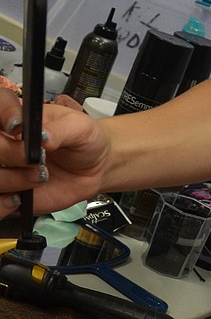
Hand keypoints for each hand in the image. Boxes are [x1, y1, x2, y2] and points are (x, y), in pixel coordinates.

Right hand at [0, 90, 109, 216]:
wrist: (93, 168)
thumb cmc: (84, 141)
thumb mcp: (81, 128)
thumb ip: (62, 129)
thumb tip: (43, 136)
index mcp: (17, 117)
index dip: (4, 114)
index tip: (17, 127)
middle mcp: (6, 142)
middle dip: (10, 153)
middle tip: (37, 159)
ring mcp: (4, 168)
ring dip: (11, 179)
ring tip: (40, 177)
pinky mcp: (7, 193)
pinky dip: (3, 205)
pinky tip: (20, 199)